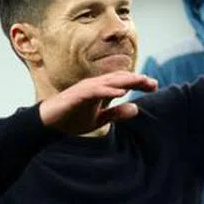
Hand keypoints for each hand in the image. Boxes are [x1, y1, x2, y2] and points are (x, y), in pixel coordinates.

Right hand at [38, 71, 157, 135]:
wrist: (49, 124)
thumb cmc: (72, 119)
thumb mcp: (99, 119)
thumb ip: (116, 113)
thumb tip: (136, 108)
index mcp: (101, 90)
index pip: (123, 83)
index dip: (138, 83)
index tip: (155, 86)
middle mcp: (94, 86)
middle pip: (119, 79)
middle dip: (136, 80)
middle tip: (153, 83)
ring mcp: (85, 89)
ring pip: (108, 82)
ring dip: (125, 81)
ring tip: (140, 81)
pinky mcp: (77, 96)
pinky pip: (94, 91)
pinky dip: (107, 90)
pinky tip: (120, 92)